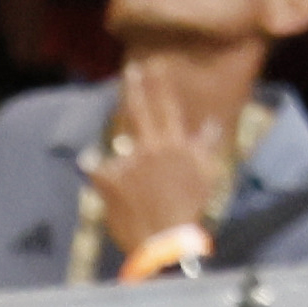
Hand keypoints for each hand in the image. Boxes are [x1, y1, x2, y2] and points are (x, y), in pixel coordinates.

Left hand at [82, 69, 219, 265]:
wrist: (164, 242)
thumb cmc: (189, 209)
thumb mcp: (206, 176)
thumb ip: (206, 146)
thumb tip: (211, 122)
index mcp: (174, 145)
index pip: (165, 107)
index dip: (158, 84)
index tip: (151, 64)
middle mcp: (149, 148)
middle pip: (140, 111)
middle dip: (136, 87)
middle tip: (131, 69)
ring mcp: (127, 163)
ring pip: (121, 148)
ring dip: (125, 161)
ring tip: (136, 183)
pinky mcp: (108, 180)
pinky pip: (96, 168)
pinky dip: (96, 171)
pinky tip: (100, 181)